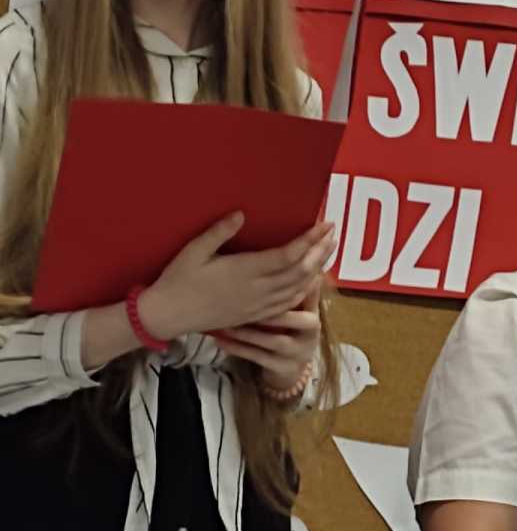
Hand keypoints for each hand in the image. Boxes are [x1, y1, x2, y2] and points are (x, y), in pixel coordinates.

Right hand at [138, 214, 334, 340]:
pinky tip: (310, 280)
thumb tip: (240, 214)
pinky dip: (304, 290)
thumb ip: (218, 232)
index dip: (310, 240)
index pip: (288, 255)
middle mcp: (257, 290)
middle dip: (320, 251)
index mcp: (244, 271)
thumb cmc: (178, 280)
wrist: (169, 316)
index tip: (324, 225)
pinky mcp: (255, 315)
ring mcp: (258, 305)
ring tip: (328, 251)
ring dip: (317, 269)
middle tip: (334, 233)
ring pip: (297, 288)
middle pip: (300, 271)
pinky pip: (287, 303)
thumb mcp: (193, 251)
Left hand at [214, 282, 321, 388]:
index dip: (295, 287)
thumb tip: (306, 257)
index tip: (275, 275)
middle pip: (292, 321)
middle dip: (270, 310)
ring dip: (248, 331)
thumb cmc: (293, 330)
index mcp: (313, 317)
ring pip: (272, 341)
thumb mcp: (301, 311)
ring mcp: (295, 354)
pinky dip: (238, 349)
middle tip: (247, 300)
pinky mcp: (280, 368)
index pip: (308, 299)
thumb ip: (302, 289)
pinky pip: (257, 357)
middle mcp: (309, 336)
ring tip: (227, 322)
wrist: (293, 366)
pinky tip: (221, 341)